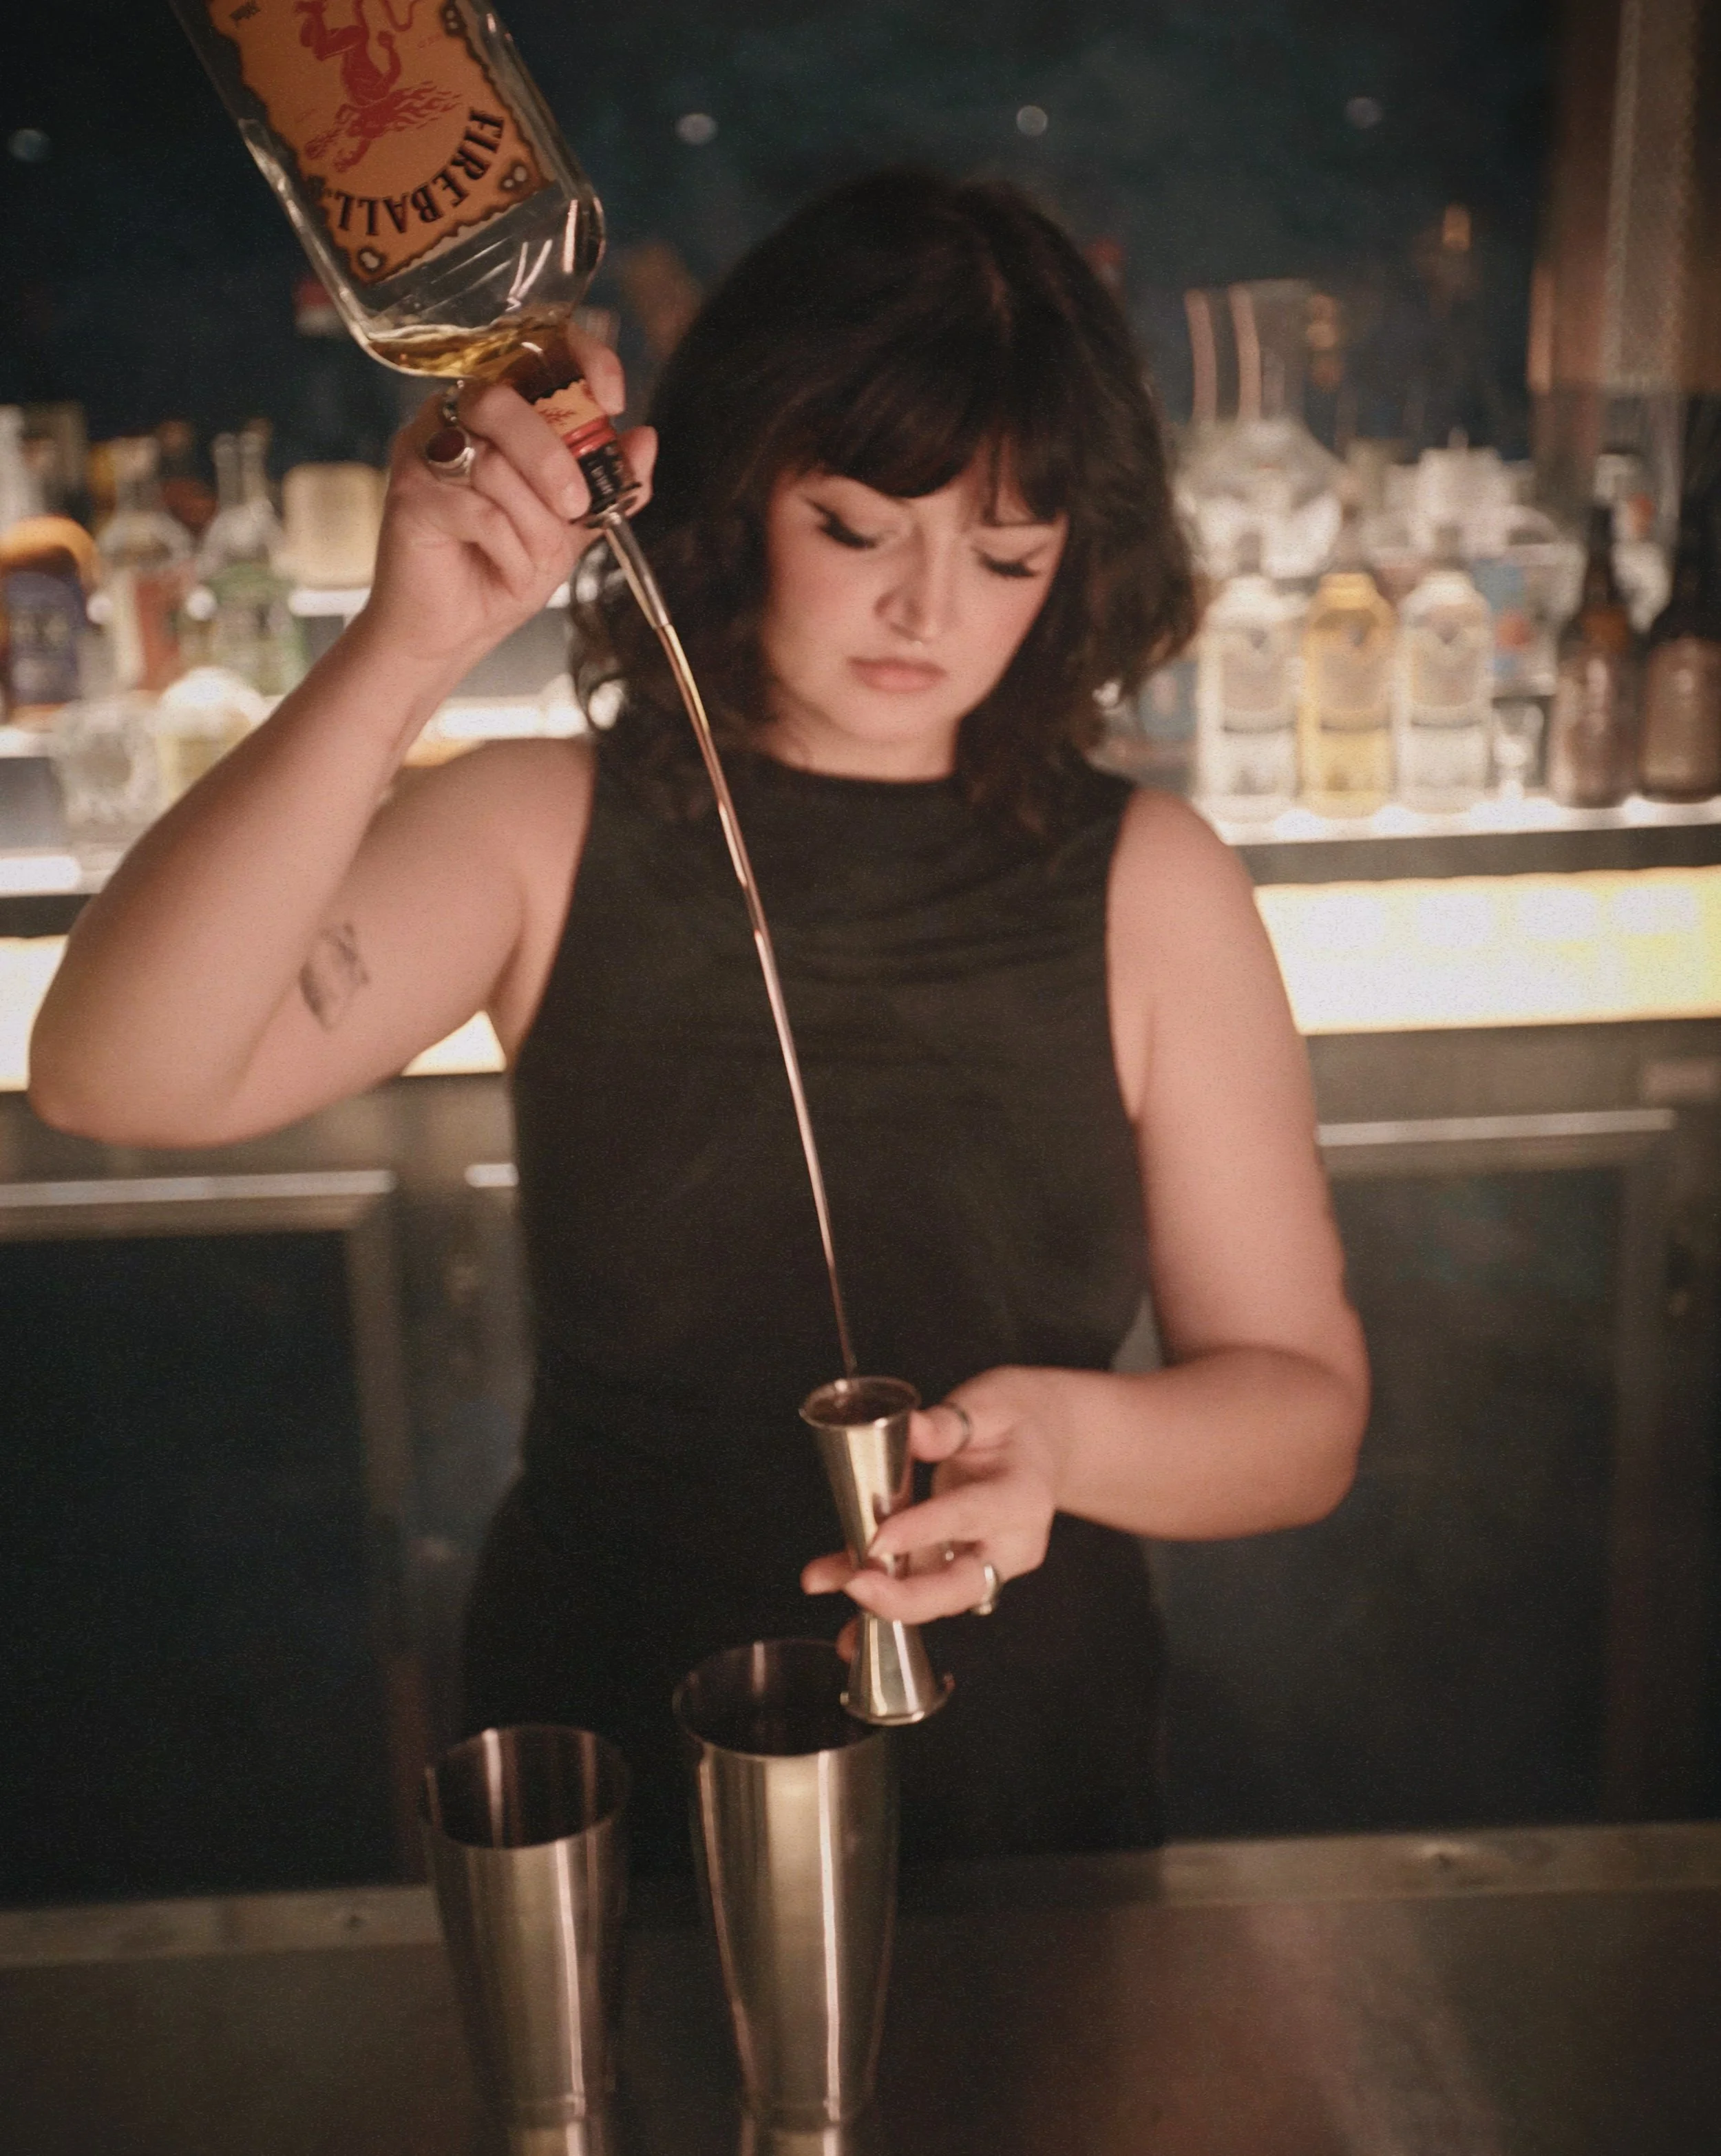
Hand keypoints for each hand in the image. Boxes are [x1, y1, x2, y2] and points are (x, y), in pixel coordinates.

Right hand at [359, 323, 658, 676]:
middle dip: (551, 459)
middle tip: (574, 507)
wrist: (450, 633)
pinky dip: (507, 548)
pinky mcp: (409, 495)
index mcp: (496, 413)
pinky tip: (506, 569)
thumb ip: (607, 484)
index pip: (534, 351)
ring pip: (493, 463)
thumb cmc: (500, 571)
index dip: (580, 362)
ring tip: (533, 559)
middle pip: (502, 400)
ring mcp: (424, 454)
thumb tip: (646, 439)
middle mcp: (454, 420)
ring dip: (532, 524)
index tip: (613, 401)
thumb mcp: (571, 529)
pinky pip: (475, 508)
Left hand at [800, 1367, 1062, 1631]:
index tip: (878, 1538)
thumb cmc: (1018, 1420)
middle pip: (959, 1586)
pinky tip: (847, 1632)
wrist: (1047, 1442)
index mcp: (1023, 1498)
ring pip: (935, 1595)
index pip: (969, 1516)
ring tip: (826, 1587)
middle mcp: (1012, 1545)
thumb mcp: (989, 1404)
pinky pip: (923, 1591)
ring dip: (880, 1600)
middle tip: (854, 1586)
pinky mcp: (964, 1570)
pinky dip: (885, 1605)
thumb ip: (947, 1424)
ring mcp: (990, 1565)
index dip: (924, 1530)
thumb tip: (908, 1430)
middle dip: (905, 1596)